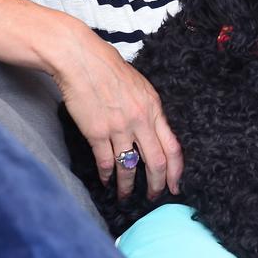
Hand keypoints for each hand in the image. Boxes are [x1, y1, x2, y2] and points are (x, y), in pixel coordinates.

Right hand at [53, 21, 182, 200]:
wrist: (81, 60)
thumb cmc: (109, 69)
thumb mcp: (141, 87)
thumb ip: (149, 111)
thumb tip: (154, 134)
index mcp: (153, 108)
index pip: (173, 147)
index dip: (176, 171)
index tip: (176, 185)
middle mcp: (140, 120)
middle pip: (155, 162)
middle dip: (157, 185)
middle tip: (154, 197)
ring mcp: (118, 128)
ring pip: (129, 167)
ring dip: (128, 185)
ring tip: (126, 195)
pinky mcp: (96, 132)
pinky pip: (105, 162)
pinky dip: (107, 175)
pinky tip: (106, 180)